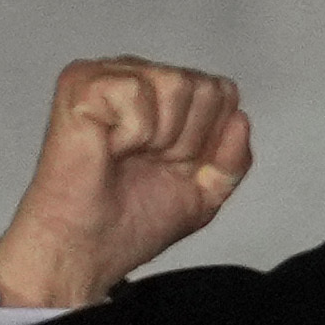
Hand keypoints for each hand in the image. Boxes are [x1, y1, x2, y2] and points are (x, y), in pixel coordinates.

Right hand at [0, 55, 254, 312]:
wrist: (88, 247)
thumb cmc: (129, 221)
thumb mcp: (204, 194)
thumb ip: (233, 160)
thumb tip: (241, 118)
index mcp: (166, 99)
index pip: (223, 93)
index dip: (208, 141)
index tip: (174, 167)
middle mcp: (139, 79)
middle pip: (205, 88)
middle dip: (187, 140)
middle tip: (148, 163)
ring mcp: (110, 76)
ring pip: (176, 83)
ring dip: (160, 137)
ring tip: (129, 155)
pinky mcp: (83, 82)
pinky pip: (137, 91)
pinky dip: (131, 132)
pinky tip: (109, 146)